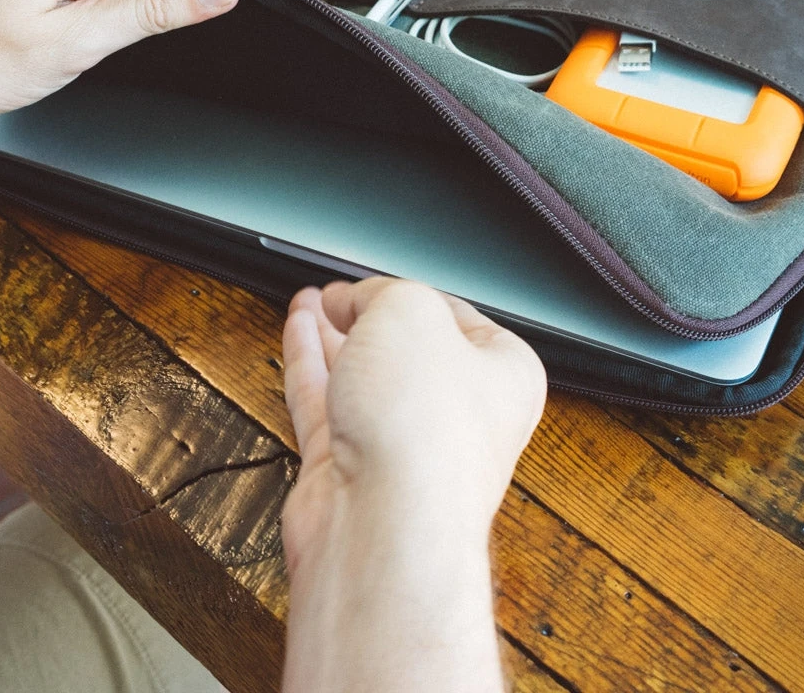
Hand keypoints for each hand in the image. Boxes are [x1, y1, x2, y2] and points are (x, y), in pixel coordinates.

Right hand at [280, 278, 545, 692]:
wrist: (385, 524)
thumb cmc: (424, 432)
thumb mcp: (410, 312)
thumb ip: (382, 293)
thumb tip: (356, 300)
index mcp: (504, 375)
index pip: (460, 317)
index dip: (415, 291)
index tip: (380, 278)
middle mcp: (460, 416)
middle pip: (411, 351)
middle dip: (371, 316)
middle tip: (341, 293)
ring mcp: (404, 446)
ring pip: (365, 377)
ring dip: (335, 335)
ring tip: (313, 302)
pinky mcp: (354, 469)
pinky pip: (329, 403)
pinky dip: (310, 365)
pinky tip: (299, 332)